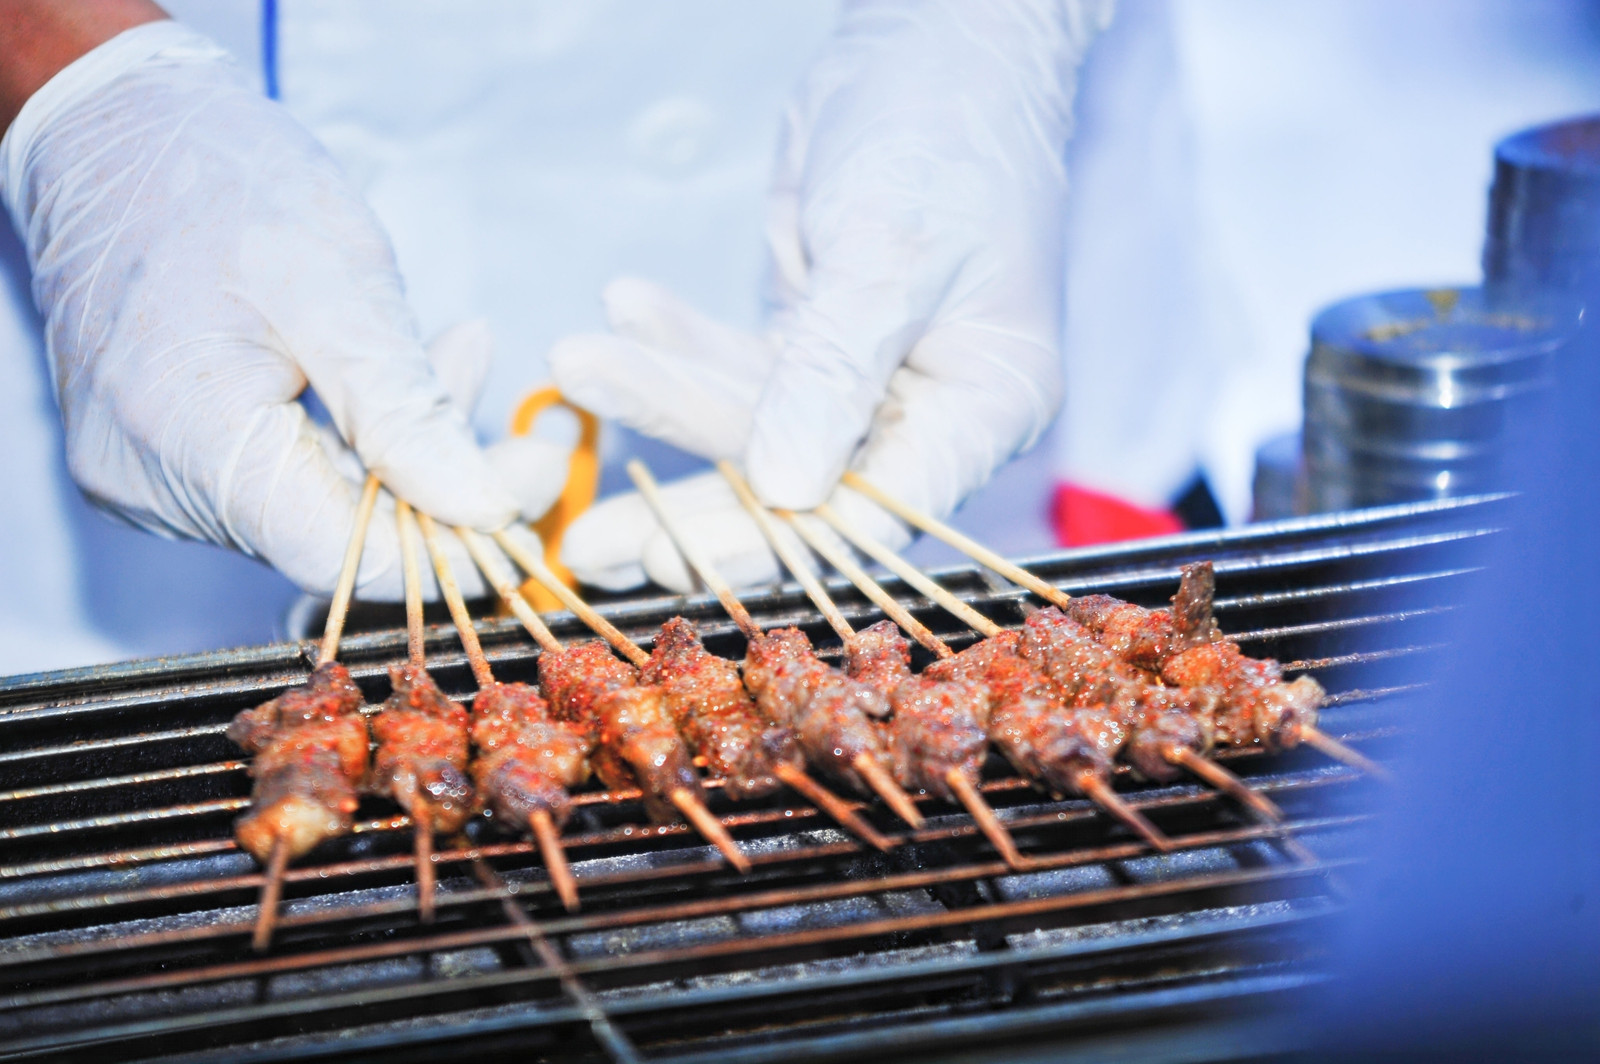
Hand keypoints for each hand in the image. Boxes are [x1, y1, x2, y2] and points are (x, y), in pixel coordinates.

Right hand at [1, 21, 528, 597]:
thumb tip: (483, 510)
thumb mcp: (342, 288)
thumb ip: (408, 412)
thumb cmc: (223, 183)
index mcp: (190, 443)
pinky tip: (395, 371)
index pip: (345, 555)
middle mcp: (155, 486)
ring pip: (318, 506)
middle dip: (444, 486)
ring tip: (463, 354)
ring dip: (404, 450)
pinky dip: (352, 434)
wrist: (117, 131)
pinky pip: (282, 474)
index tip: (527, 491)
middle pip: (337, 537)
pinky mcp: (163, 458)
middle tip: (531, 431)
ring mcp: (150, 477)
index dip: (451, 543)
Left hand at [551, 0, 1109, 590]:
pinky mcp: (811, 342)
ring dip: (660, 402)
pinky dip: (678, 342)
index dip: (779, 546)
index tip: (676, 557)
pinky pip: (733, 364)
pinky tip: (622, 311)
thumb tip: (786, 493)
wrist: (937, 41)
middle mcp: (925, 410)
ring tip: (574, 368)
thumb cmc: (947, 132)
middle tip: (586, 538)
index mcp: (982, 407)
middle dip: (691, 506)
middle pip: (800, 491)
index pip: (878, 512)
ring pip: (751, 425)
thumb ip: (835, 371)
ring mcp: (864, 378)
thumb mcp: (888, 251)